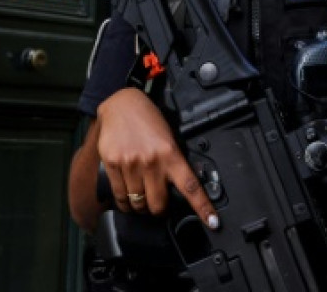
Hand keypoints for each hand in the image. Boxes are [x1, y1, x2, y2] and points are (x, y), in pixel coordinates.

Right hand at [95, 88, 218, 229]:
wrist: (121, 103)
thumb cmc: (147, 120)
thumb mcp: (167, 138)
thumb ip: (171, 161)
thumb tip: (175, 189)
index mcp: (170, 154)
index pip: (190, 186)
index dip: (203, 207)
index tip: (213, 223)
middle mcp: (151, 161)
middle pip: (158, 205)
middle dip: (159, 210)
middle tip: (158, 205)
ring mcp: (131, 164)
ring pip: (138, 203)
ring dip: (140, 206)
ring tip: (140, 199)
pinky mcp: (113, 165)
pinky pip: (120, 196)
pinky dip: (124, 202)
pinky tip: (126, 199)